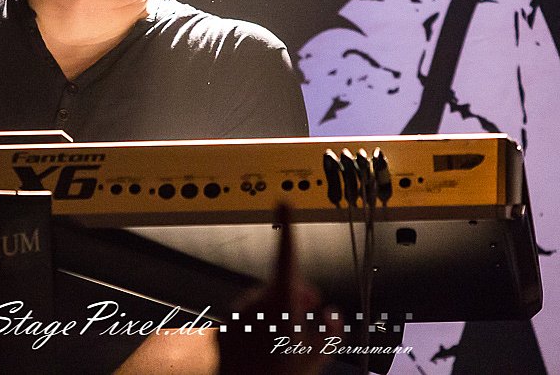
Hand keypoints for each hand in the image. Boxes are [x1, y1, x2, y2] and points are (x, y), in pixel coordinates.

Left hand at [216, 205, 339, 374]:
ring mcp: (239, 313)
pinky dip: (259, 329)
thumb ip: (331, 330)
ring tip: (284, 347)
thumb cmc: (279, 371)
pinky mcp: (227, 326)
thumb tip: (331, 316)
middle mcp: (256, 300)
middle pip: (283, 287)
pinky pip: (248, 321)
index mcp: (281, 299)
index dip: (288, 226)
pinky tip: (264, 352)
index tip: (284, 201)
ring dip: (278, 316)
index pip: (287, 254)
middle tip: (308, 324)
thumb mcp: (319, 354)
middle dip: (297, 299)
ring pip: (265, 306)